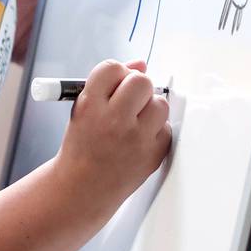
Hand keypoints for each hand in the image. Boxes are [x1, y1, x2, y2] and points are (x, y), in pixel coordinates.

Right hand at [57, 59, 170, 219]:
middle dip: (138, 86)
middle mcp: (113, 120)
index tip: (117, 82)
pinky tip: (140, 138)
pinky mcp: (152, 155)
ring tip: (135, 120)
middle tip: (130, 99)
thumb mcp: (83, 109)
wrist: (83, 187)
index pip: (112, 68)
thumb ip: (109, 82)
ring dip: (150, 107)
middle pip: (141, 80)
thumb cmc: (83, 145)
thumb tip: (141, 62)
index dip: (118, 73)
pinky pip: (166, 128)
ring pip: (159, 103)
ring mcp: (135, 139)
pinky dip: (156, 130)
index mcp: (90, 106)